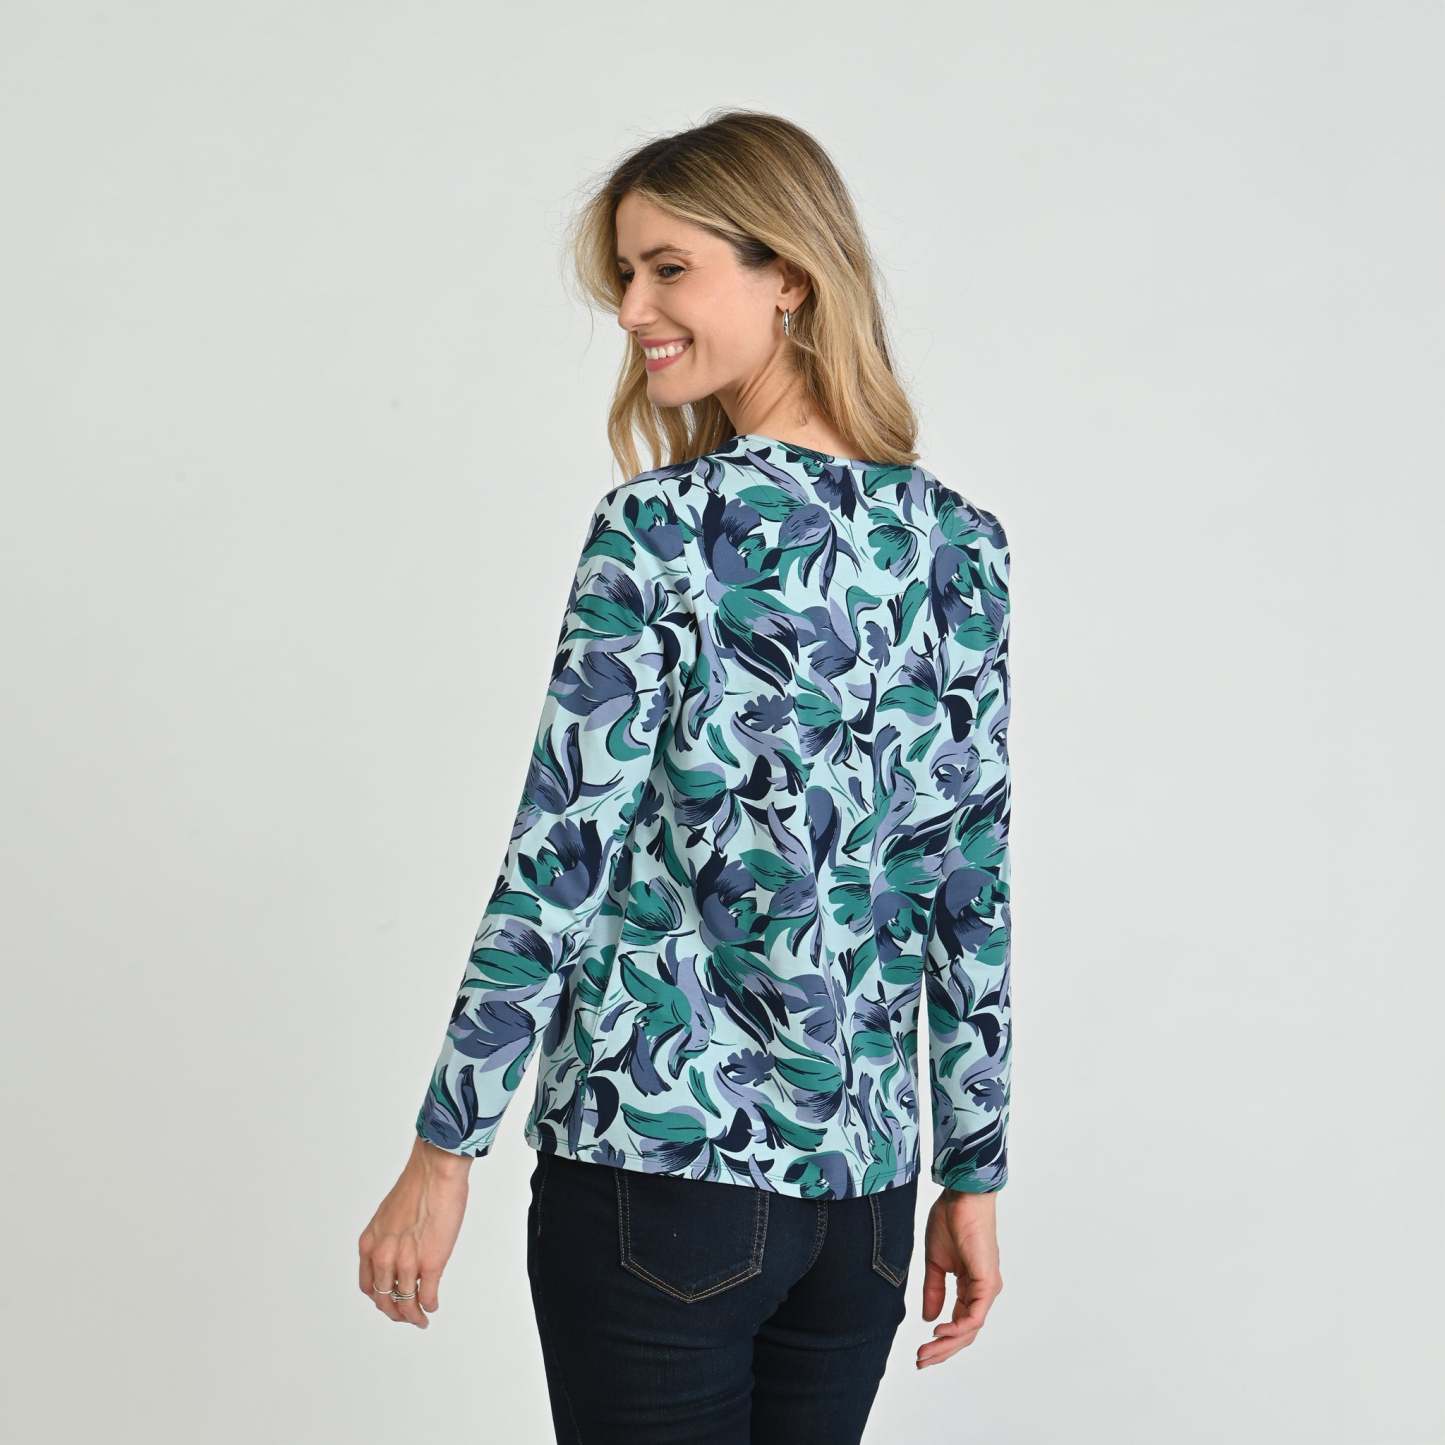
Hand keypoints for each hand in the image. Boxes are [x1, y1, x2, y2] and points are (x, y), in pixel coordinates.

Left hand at [357, 1136, 472, 1327]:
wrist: (435, 1171)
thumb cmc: (417, 1185)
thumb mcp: (388, 1216)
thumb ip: (388, 1239)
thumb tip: (400, 1252)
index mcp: (370, 1244)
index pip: (368, 1286)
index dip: (380, 1299)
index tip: (390, 1302)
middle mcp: (383, 1257)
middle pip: (384, 1300)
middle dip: (395, 1313)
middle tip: (406, 1317)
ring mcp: (407, 1262)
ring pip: (405, 1303)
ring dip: (413, 1316)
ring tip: (420, 1319)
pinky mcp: (431, 1263)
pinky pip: (426, 1296)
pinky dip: (429, 1305)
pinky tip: (432, 1306)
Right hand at [916, 1188, 1003, 1367]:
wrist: (962, 1196)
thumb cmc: (951, 1220)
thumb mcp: (935, 1262)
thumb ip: (933, 1290)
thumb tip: (929, 1319)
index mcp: (971, 1287)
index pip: (958, 1323)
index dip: (940, 1341)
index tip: (921, 1352)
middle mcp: (982, 1292)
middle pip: (965, 1332)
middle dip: (942, 1350)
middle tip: (921, 1361)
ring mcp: (987, 1288)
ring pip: (970, 1329)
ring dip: (947, 1344)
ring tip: (926, 1352)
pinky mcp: (987, 1282)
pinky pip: (975, 1315)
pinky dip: (958, 1327)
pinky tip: (939, 1331)